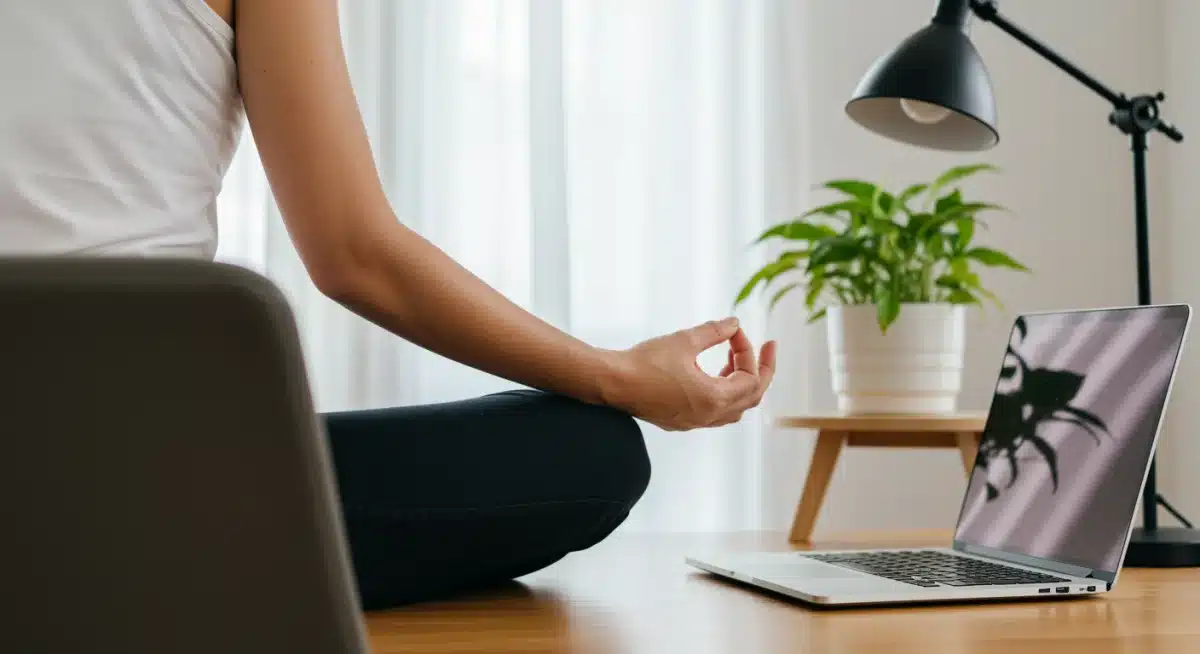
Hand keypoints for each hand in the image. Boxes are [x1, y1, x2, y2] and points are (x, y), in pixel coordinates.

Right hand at [603, 317, 776, 430]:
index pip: (751, 378)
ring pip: (734, 409)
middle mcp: (708, 416)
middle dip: (761, 370)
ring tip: (733, 358)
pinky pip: (715, 413)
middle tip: (767, 348)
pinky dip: (723, 393)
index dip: (749, 351)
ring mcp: (694, 422)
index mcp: (714, 398)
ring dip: (740, 383)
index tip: (735, 331)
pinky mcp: (680, 421)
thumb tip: (735, 323)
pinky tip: (710, 375)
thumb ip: (715, 331)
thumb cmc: (645, 361)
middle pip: (751, 398)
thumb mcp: (684, 341)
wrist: (611, 383)